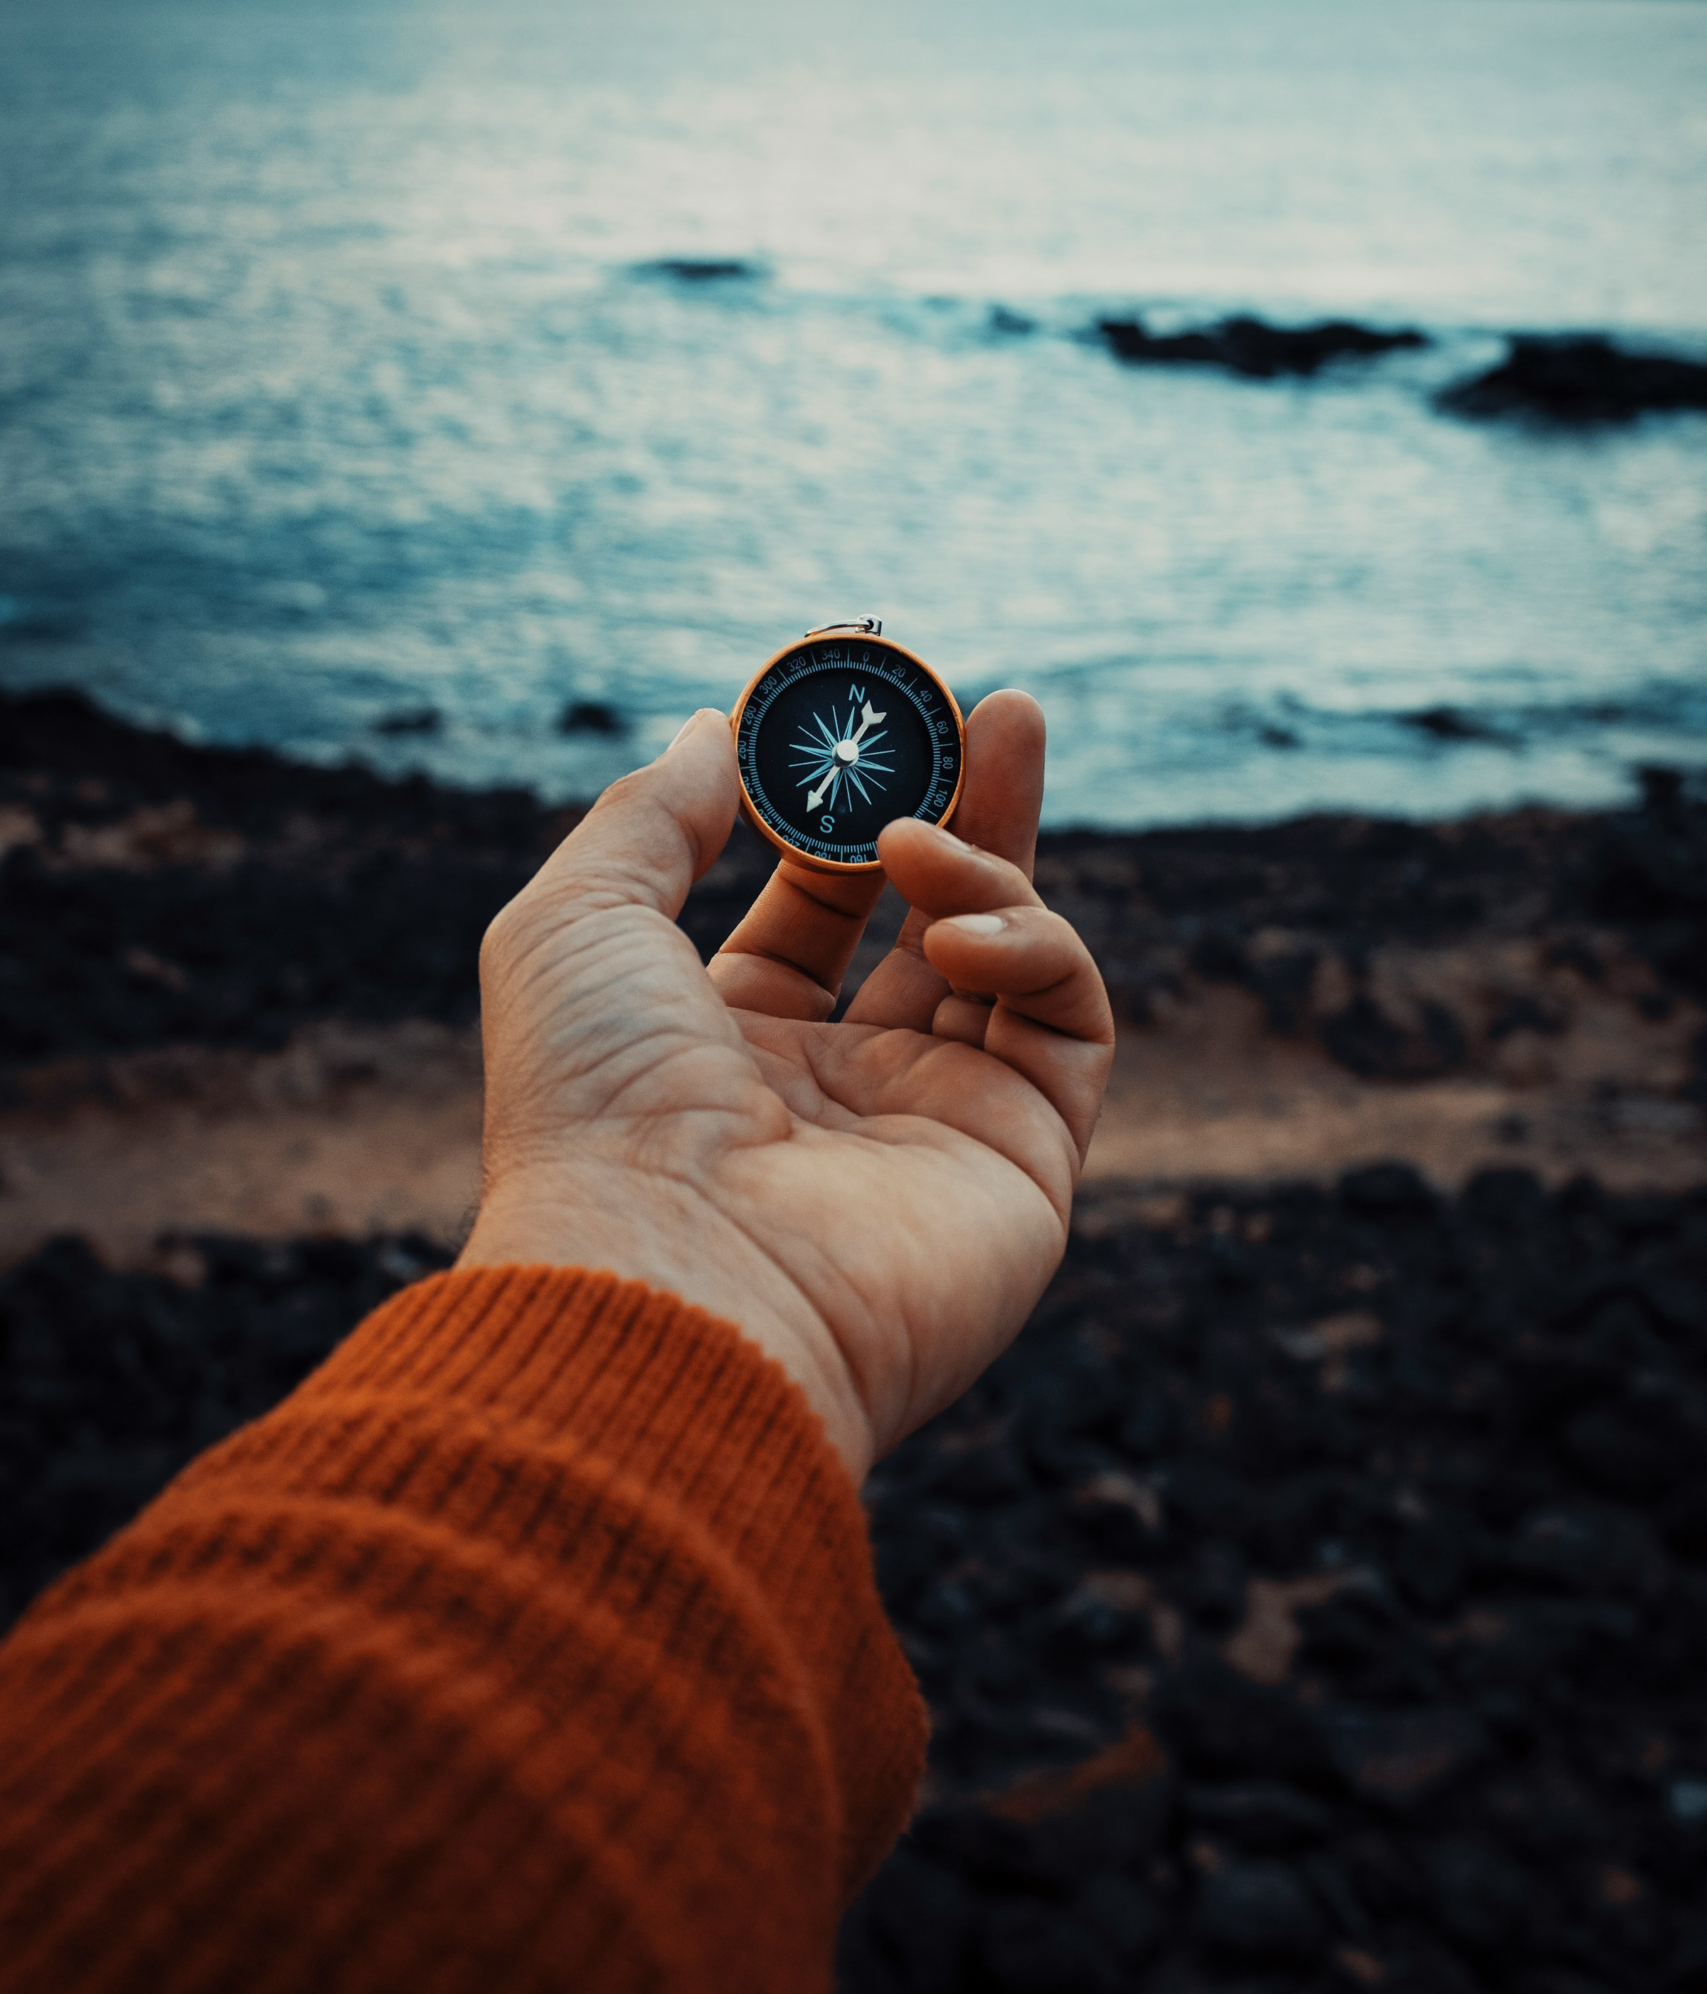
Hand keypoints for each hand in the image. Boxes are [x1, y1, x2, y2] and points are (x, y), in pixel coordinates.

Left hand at [460, 692, 1113, 1480]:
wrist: (670, 1288)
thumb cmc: (595, 1112)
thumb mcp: (576, 925)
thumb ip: (649, 817)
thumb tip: (709, 728)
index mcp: (730, 1050)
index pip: (816, 908)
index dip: (844, 810)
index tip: (871, 714)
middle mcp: (842, 1093)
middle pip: (933, 919)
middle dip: (969, 806)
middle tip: (998, 704)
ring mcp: (940, 1127)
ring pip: (1016, 956)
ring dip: (993, 861)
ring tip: (925, 832)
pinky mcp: (1026, 1160)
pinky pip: (1068, 1019)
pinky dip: (1034, 944)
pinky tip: (957, 927)